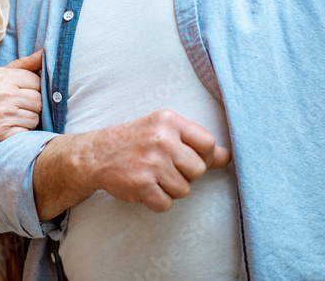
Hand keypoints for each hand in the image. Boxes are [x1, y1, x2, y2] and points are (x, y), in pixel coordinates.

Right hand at [0, 51, 42, 155]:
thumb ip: (22, 65)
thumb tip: (46, 52)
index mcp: (1, 76)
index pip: (37, 80)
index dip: (35, 88)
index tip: (25, 92)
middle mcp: (2, 94)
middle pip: (38, 99)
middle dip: (34, 105)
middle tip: (20, 107)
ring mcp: (2, 114)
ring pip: (35, 117)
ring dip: (29, 120)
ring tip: (14, 118)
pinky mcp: (2, 132)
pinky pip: (27, 131)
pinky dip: (22, 131)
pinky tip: (9, 127)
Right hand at [86, 110, 229, 212]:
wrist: (97, 154)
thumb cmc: (135, 141)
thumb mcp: (163, 129)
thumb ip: (194, 142)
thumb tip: (227, 157)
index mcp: (169, 121)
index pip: (208, 143)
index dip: (205, 157)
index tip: (191, 159)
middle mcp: (161, 139)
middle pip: (198, 170)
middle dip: (186, 175)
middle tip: (166, 168)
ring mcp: (151, 162)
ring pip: (184, 190)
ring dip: (170, 189)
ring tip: (153, 176)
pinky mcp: (141, 184)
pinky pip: (166, 203)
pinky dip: (157, 201)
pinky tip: (145, 187)